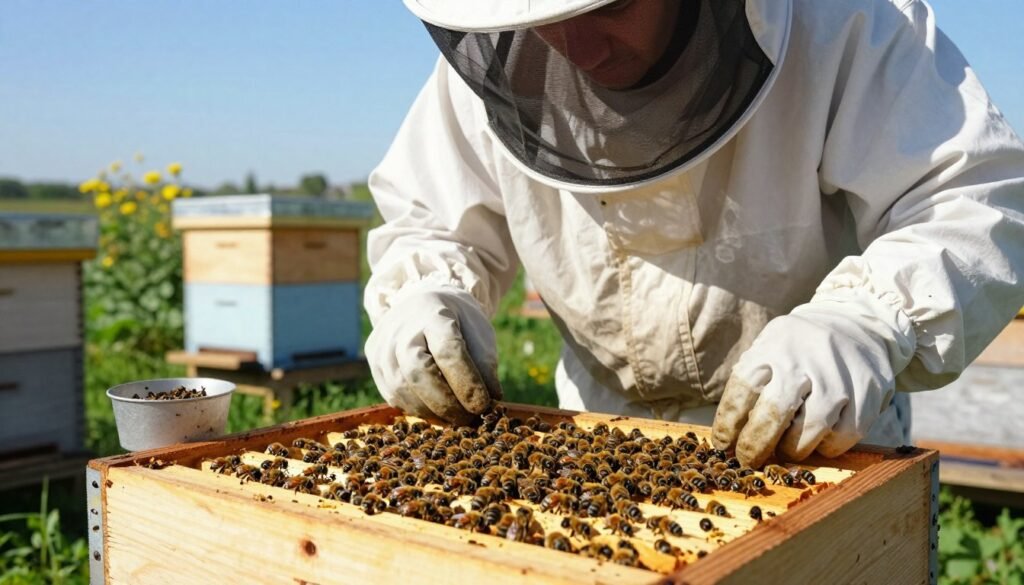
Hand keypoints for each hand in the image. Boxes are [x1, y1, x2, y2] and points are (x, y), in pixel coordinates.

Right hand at [366, 285, 501, 424]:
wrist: (421, 304)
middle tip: (468, 419)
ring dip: (432, 411)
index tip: (483, 405)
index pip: (448, 351)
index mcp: (433, 315)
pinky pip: (393, 396)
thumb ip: (485, 364)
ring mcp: (382, 346)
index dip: (466, 382)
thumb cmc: (457, 323)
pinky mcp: (373, 363)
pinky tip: (436, 410)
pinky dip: (417, 409)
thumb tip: (491, 400)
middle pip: (417, 372)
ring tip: (455, 417)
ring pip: (402, 389)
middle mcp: (401, 329)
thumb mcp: (479, 332)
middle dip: (446, 403)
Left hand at [711, 291, 914, 467]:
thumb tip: (731, 435)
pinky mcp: (868, 391)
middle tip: (749, 461)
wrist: (856, 323)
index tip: (723, 446)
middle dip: (755, 445)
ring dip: (792, 449)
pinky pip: (843, 436)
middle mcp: (805, 358)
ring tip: (786, 449)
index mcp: (773, 345)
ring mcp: (839, 375)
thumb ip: (753, 383)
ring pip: (811, 430)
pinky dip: (827, 447)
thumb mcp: (770, 348)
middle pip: (774, 412)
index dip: (729, 423)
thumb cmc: (799, 348)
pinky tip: (819, 440)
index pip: (743, 388)